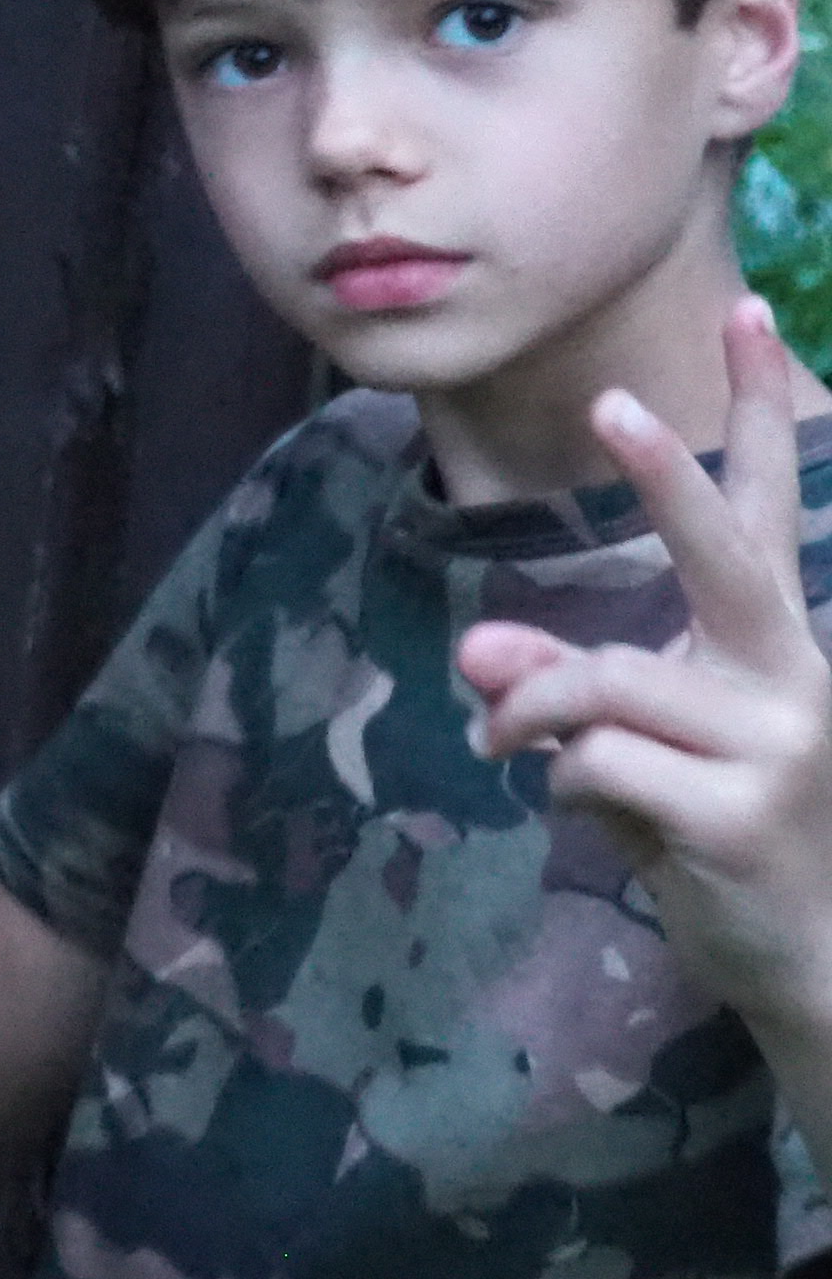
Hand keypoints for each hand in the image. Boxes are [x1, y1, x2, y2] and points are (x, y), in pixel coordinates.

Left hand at [460, 297, 831, 1034]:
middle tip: (611, 403)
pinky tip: (591, 816)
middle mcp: (792, 679)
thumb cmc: (721, 837)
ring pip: (602, 680)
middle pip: (722, 555)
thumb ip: (563, 686)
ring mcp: (778, 745)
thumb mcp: (638, 750)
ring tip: (509, 744)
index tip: (747, 309)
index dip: (756, 412)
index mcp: (775, 648)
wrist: (812, 969)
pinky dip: (560, 785)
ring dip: (531, 713)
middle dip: (667, 475)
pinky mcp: (737, 813)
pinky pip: (592, 763)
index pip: (764, 512)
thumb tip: (479, 648)